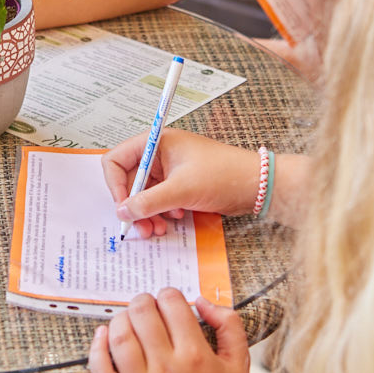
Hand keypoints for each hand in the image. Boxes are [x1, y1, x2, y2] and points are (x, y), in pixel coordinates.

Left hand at [90, 291, 252, 372]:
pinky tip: (102, 337)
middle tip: (146, 306)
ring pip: (119, 337)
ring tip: (128, 320)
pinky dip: (97, 349)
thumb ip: (228, 325)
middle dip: (143, 302)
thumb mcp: (240, 365)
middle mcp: (167, 369)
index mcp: (196, 356)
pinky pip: (100, 371)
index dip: (169, 295)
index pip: (172, 304)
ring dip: (121, 319)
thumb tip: (202, 302)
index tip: (169, 301)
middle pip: (142, 314)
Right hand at [103, 129, 260, 237]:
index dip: (115, 184)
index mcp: (157, 142)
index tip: (123, 206)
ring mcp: (171, 170)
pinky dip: (162, 213)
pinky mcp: (181, 184)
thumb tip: (123, 212)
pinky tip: (176, 219)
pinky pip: (160, 200)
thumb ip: (148, 202)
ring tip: (157, 229)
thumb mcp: (181, 190)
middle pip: (130, 181)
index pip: (118, 159)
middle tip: (139, 228)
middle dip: (134, 206)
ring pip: (145, 194)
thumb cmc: (224, 175)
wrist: (258, 186)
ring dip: (147, 214)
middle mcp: (160, 154)